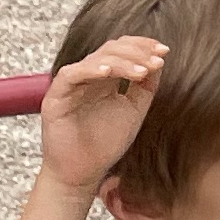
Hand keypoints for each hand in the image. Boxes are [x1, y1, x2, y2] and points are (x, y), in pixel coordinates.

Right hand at [39, 35, 166, 197]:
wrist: (83, 174)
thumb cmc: (105, 146)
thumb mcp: (134, 111)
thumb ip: (145, 87)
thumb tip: (158, 61)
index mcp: (105, 79)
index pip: (122, 50)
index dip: (142, 46)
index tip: (164, 51)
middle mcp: (88, 78)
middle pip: (111, 49)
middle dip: (136, 51)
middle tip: (156, 60)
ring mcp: (72, 85)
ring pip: (95, 59)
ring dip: (121, 61)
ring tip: (141, 70)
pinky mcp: (56, 97)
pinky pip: (71, 75)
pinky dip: (90, 70)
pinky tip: (108, 72)